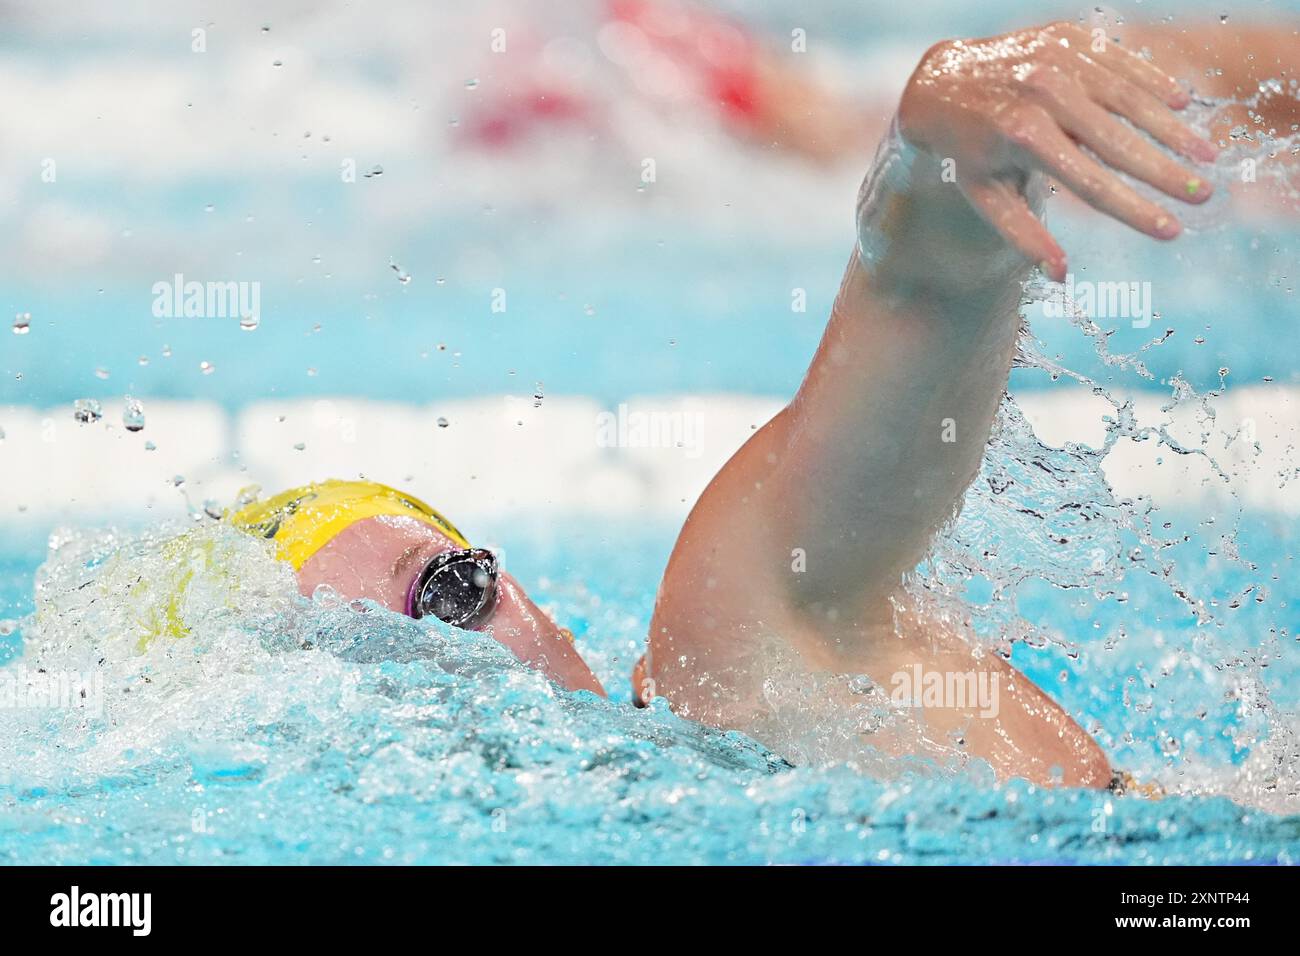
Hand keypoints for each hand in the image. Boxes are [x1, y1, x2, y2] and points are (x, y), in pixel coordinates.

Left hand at [897, 21, 1217, 280]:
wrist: (943, 83)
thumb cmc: (968, 150)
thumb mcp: (985, 195)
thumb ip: (1024, 235)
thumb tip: (1061, 276)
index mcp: (1022, 137)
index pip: (1091, 183)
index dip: (1134, 210)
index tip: (1171, 231)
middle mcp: (1043, 93)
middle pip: (1119, 142)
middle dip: (1165, 172)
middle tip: (1204, 195)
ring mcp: (1058, 59)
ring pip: (1129, 98)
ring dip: (1173, 128)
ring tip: (1207, 154)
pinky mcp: (1069, 36)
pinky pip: (1122, 61)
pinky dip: (1154, 82)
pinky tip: (1184, 105)